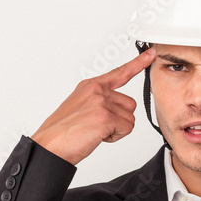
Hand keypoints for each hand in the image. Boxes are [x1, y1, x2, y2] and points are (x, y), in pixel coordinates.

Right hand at [31, 48, 155, 164]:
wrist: (50, 146)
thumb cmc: (63, 132)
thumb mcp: (80, 107)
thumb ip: (99, 101)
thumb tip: (115, 108)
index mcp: (90, 86)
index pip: (120, 73)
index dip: (138, 63)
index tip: (151, 54)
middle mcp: (96, 90)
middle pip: (130, 104)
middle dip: (119, 120)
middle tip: (97, 126)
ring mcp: (101, 102)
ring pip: (130, 118)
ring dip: (117, 129)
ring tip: (95, 131)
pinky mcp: (105, 116)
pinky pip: (126, 128)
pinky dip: (115, 137)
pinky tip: (97, 136)